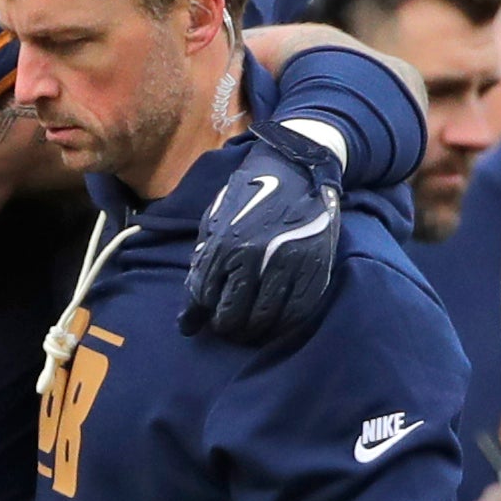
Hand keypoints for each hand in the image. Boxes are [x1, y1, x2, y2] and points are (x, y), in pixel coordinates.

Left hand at [180, 121, 342, 343]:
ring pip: (264, 318)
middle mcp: (253, 256)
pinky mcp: (314, 268)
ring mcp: (286, 263)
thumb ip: (200, 268)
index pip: (204, 296)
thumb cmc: (251, 196)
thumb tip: (186, 323)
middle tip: (229, 327)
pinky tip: (276, 322)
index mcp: (224, 244)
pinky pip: (297, 313)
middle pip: (233, 314)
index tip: (208, 316)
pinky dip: (283, 326)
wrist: (299, 169)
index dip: (202, 312)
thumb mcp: (216, 223)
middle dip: (227, 327)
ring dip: (253, 332)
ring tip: (250, 329)